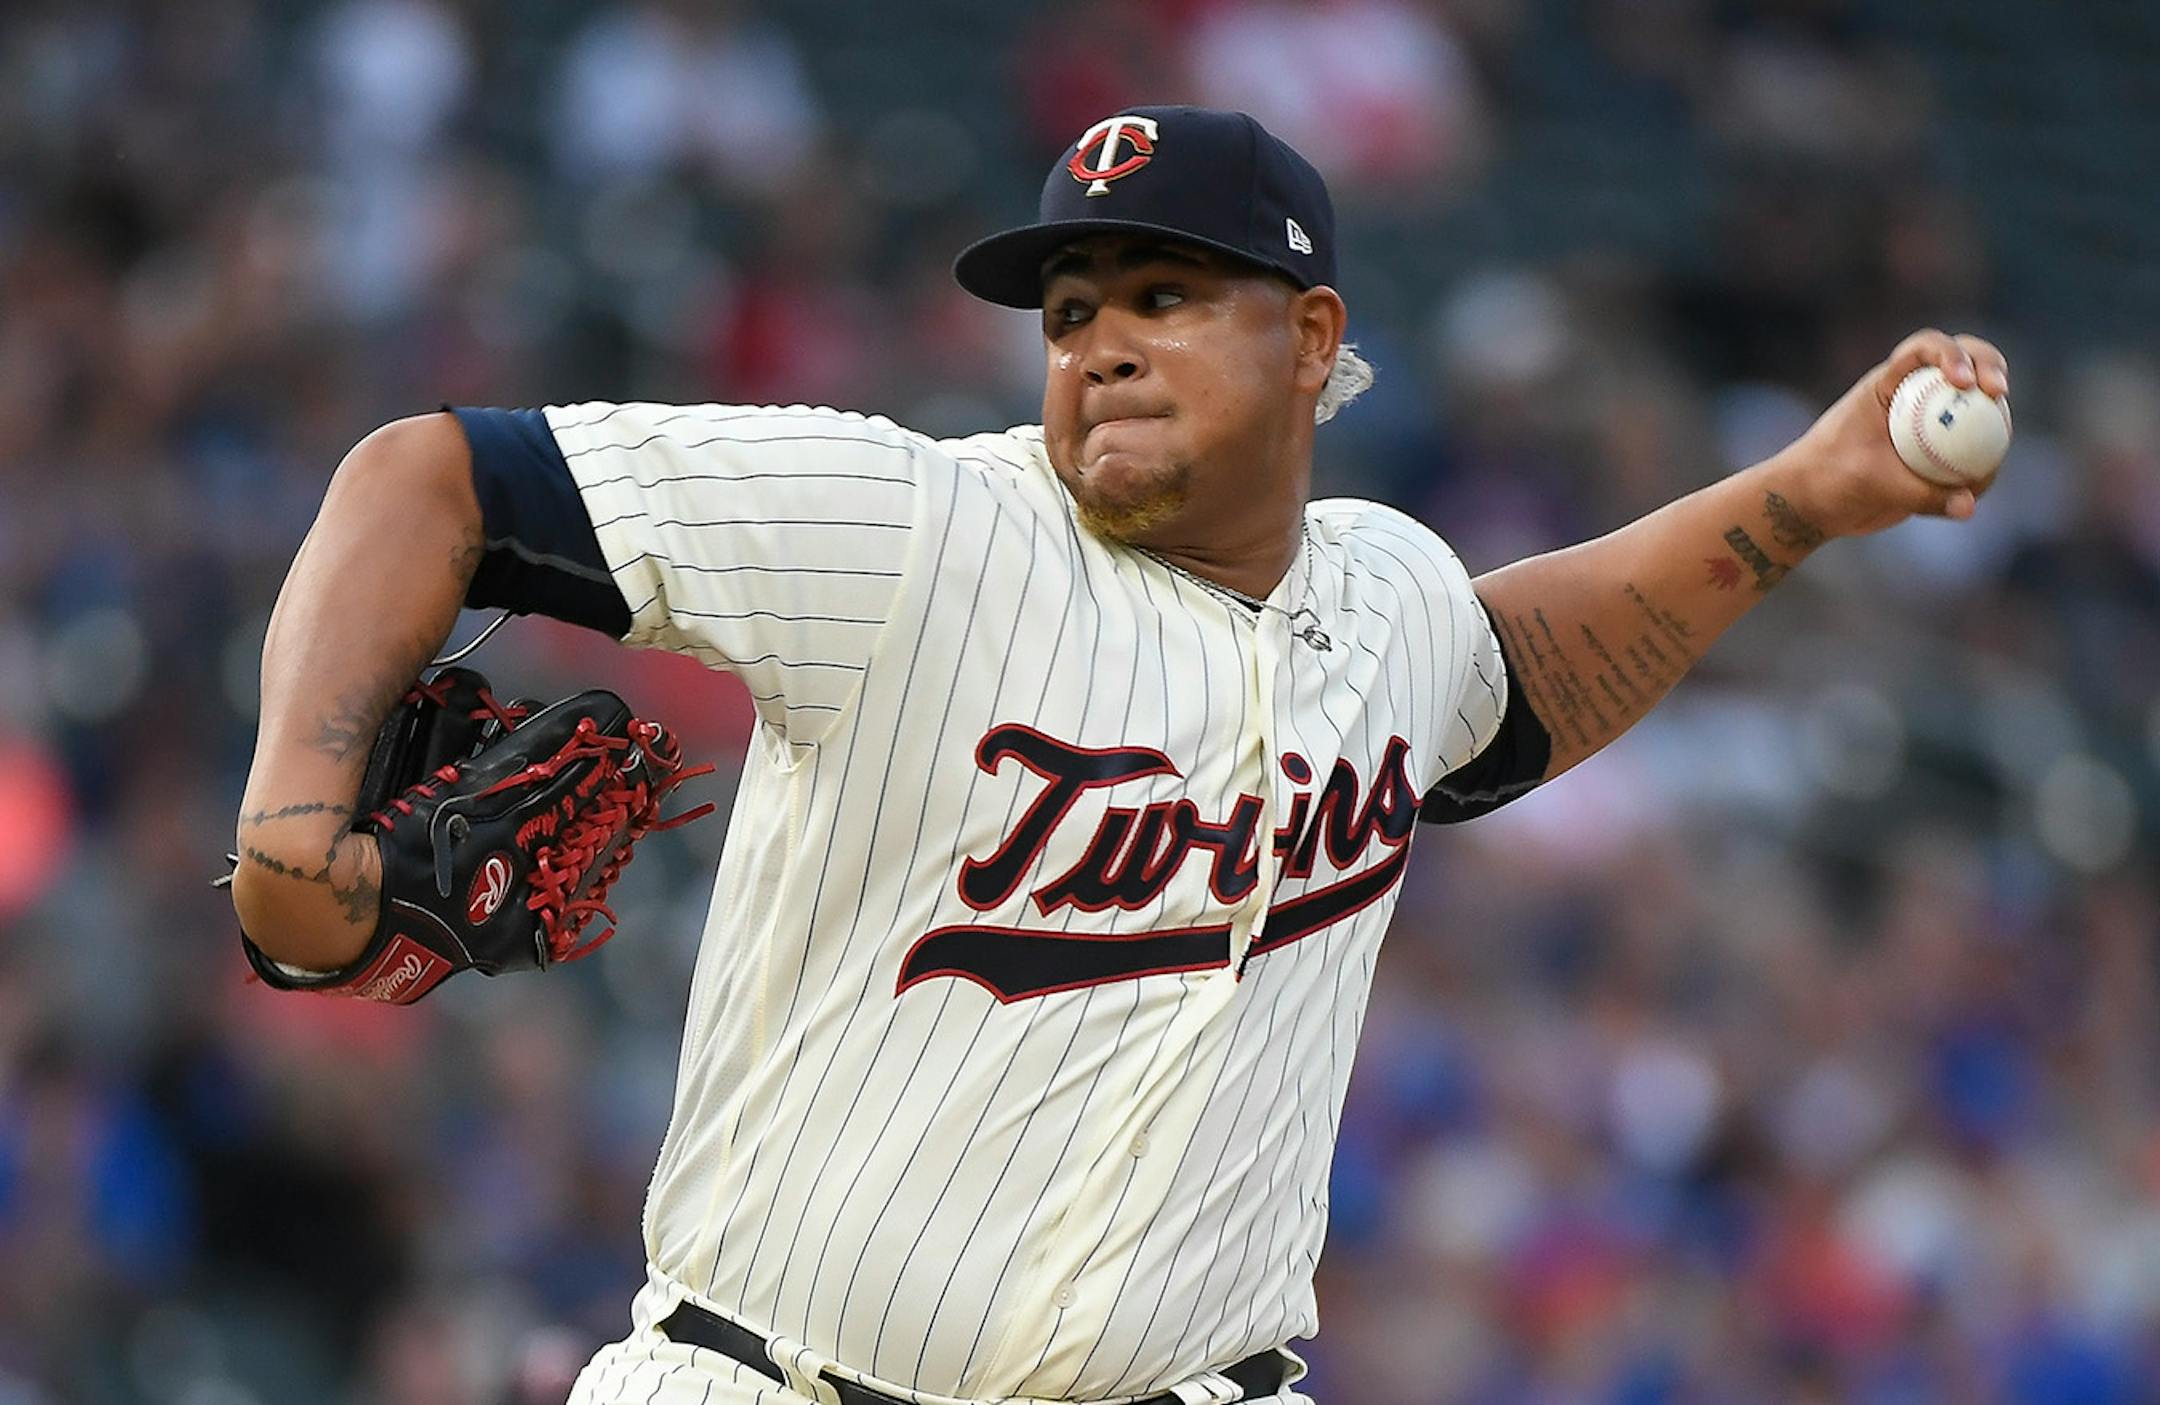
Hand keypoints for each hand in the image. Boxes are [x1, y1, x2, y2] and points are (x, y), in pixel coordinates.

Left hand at [1767, 329, 2010, 539]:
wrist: (1812, 505)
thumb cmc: (1829, 480)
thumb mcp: (1871, 483)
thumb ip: (1920, 493)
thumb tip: (1970, 504)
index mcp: (1888, 384)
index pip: (1925, 348)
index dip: (1951, 354)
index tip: (1963, 381)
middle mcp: (1914, 394)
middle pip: (1965, 362)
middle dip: (1990, 367)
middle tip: (2000, 393)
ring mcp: (1931, 421)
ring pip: (1976, 409)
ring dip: (1996, 426)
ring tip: (1985, 472)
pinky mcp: (1940, 452)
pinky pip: (1972, 454)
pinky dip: (1979, 470)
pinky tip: (1970, 496)